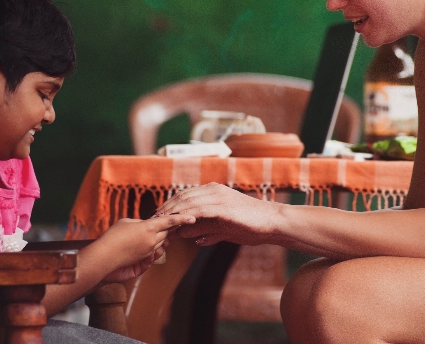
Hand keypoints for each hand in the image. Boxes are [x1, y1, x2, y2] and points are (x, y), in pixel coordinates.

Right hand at [94, 215, 192, 282]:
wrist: (103, 257)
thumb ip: (140, 223)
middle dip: (166, 229)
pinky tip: (142, 244)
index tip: (192, 217)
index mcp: (149, 227)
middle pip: (167, 233)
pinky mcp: (144, 260)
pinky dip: (152, 247)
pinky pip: (154, 252)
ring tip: (146, 235)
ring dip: (158, 238)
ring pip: (161, 243)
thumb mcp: (126, 222)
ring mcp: (149, 251)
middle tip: (163, 225)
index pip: (169, 221)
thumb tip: (146, 225)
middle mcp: (152, 240)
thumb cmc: (112, 237)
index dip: (182, 218)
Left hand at [153, 183, 279, 245]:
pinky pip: (200, 209)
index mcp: (213, 192)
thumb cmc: (250, 225)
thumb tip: (186, 234)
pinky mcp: (224, 206)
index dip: (169, 207)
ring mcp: (219, 196)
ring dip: (172, 213)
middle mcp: (213, 190)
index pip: (184, 197)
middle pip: (182, 197)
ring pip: (188, 201)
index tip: (157, 218)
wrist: (272, 222)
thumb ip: (205, 230)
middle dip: (166, 209)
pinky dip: (187, 216)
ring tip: (160, 223)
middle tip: (152, 221)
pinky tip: (178, 224)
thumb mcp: (223, 229)